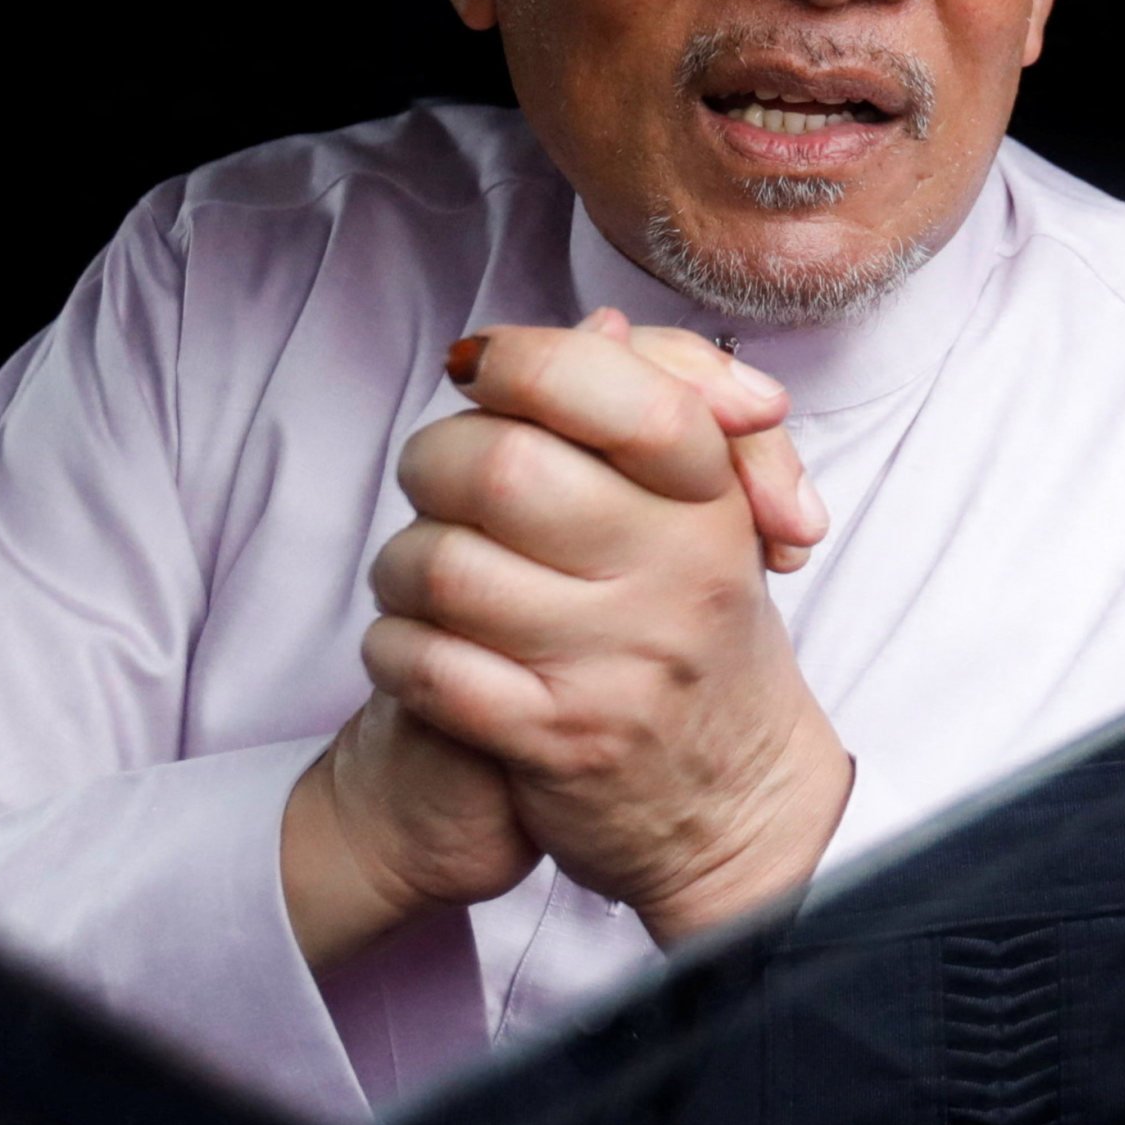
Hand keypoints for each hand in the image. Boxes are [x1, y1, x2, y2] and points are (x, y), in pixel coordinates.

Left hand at [282, 314, 837, 966]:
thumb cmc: (696, 627)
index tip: (481, 369)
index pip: (624, 392)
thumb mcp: (710, 509)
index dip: (526, 360)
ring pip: (441, 567)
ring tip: (423, 576)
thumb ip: (666, 400)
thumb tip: (602, 325)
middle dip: (434, 462)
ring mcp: (614, 664)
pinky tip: (416, 644)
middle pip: (499, 466)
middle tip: (438, 483)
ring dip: (401, 566)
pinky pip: (424, 666)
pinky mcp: (554, 742)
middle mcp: (675, 576)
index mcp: (709, 500)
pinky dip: (393, 647)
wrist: (730, 799)